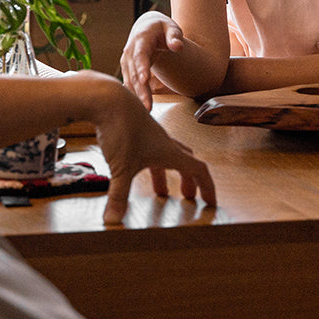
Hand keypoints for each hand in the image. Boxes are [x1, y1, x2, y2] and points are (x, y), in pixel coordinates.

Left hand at [89, 78, 216, 224]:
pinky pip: (148, 148)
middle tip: (187, 197)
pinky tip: (132, 167)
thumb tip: (113, 221)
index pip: (198, 170)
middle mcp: (163, 142)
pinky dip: (148, 162)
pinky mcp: (134, 128)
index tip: (211, 202)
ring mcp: (149, 134)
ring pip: (165, 155)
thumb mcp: (121, 167)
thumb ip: (118, 195)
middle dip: (188, 181)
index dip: (207, 187)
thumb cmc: (122, 129)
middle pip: (184, 161)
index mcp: (169, 152)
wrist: (107, 98)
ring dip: (166, 173)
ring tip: (159, 191)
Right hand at [120, 11, 185, 109]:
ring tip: (147, 110)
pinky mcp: (127, 69)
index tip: (144, 80)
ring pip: (131, 80)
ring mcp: (127, 60)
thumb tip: (178, 46)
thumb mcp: (171, 27)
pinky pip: (130, 83)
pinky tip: (141, 107)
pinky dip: (135, 94)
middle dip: (141, 89)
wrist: (146, 27)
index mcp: (141, 39)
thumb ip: (175, 36)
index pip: (140, 54)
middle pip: (134, 72)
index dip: (141, 67)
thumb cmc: (161, 28)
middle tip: (148, 106)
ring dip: (138, 95)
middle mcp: (130, 50)